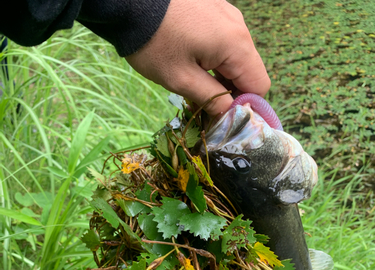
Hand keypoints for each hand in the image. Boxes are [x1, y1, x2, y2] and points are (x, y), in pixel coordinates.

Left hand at [126, 0, 270, 116]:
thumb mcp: (181, 80)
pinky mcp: (213, 10)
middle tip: (204, 105)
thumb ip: (212, 100)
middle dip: (231, 92)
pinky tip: (191, 64)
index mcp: (236, 45)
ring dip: (220, 77)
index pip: (259, 85)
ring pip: (235, 57)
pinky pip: (223, 42)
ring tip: (194, 86)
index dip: (245, 106)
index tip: (222, 116)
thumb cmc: (154, 43)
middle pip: (248, 71)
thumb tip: (230, 115)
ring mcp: (226, 15)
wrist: (128, 2)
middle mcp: (238, 27)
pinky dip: (213, 59)